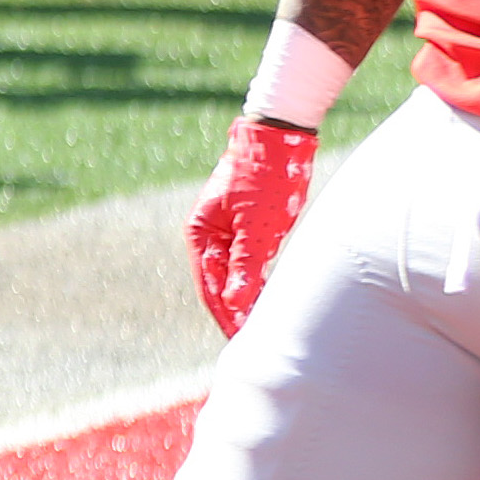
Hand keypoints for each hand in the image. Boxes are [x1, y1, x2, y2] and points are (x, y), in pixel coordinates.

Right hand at [185, 116, 314, 333]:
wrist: (279, 136)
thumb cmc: (266, 178)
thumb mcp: (258, 227)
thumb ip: (245, 267)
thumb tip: (235, 304)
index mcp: (200, 234)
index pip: (210, 288)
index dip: (226, 316)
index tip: (240, 342)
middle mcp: (208, 233)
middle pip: (218, 283)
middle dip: (232, 312)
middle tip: (250, 343)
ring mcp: (226, 227)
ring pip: (233, 272)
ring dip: (244, 297)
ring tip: (259, 324)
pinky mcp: (246, 221)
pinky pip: (246, 259)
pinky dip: (254, 278)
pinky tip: (267, 293)